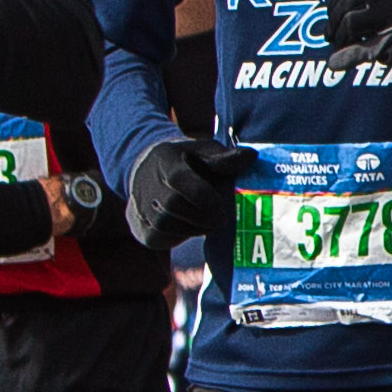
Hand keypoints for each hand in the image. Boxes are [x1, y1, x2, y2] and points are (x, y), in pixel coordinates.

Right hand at [128, 133, 260, 249]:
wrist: (146, 171)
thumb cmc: (185, 161)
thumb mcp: (204, 151)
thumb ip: (225, 158)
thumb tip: (251, 157)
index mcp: (166, 161)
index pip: (180, 179)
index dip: (203, 197)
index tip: (221, 209)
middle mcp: (148, 184)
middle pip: (174, 205)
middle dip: (202, 216)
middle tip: (220, 219)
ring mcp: (140, 208)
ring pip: (167, 226)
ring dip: (192, 228)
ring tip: (205, 221)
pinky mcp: (141, 228)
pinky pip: (160, 239)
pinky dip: (178, 237)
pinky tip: (189, 227)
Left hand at [317, 0, 391, 96]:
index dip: (337, 1)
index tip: (334, 16)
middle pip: (349, 2)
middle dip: (335, 21)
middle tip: (331, 36)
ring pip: (351, 23)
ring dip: (340, 38)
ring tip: (340, 46)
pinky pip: (362, 48)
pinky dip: (346, 58)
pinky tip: (335, 63)